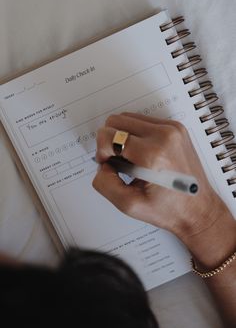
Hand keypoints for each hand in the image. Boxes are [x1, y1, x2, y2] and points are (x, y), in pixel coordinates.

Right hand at [93, 113, 224, 236]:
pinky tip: (142, 154)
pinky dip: (136, 134)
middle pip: (116, 120)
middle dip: (110, 141)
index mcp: (153, 154)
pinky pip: (144, 121)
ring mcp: (173, 129)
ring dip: (123, 137)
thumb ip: (104, 183)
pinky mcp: (176, 128)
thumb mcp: (129, 205)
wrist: (198, 209)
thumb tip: (102, 164)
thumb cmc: (169, 209)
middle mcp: (164, 135)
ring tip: (131, 159)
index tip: (109, 164)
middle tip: (118, 162)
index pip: (109, 135)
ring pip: (129, 118)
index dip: (102, 151)